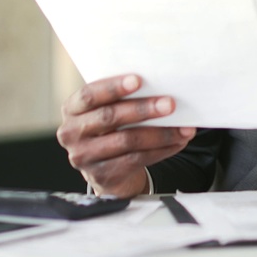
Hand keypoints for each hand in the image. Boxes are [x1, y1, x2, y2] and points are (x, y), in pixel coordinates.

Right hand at [56, 74, 195, 196]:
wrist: (106, 168)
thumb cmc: (112, 128)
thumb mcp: (108, 110)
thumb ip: (123, 99)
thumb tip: (163, 87)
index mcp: (72, 110)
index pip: (89, 95)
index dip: (113, 88)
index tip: (138, 80)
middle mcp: (72, 133)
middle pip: (109, 117)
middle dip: (143, 109)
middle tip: (170, 104)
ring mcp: (84, 157)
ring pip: (126, 141)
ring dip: (160, 133)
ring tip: (183, 128)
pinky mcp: (101, 176)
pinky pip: (136, 160)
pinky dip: (161, 150)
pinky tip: (177, 142)